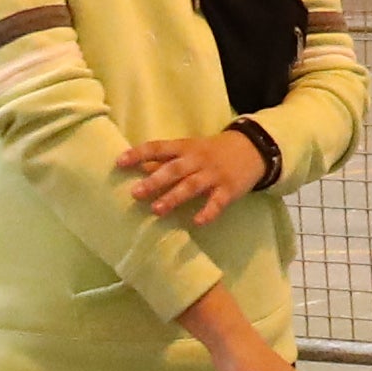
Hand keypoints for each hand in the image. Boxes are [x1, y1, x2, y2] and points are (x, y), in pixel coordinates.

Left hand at [118, 127, 267, 221]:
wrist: (252, 149)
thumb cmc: (211, 151)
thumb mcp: (188, 149)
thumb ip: (165, 160)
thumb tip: (138, 167)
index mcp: (184, 148)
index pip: (158, 148)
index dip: (138, 154)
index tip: (119, 162)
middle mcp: (197, 160)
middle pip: (174, 169)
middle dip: (155, 181)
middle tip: (135, 193)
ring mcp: (213, 174)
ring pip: (192, 185)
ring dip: (174, 197)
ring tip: (157, 210)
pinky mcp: (228, 189)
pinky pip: (217, 202)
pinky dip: (207, 212)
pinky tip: (197, 222)